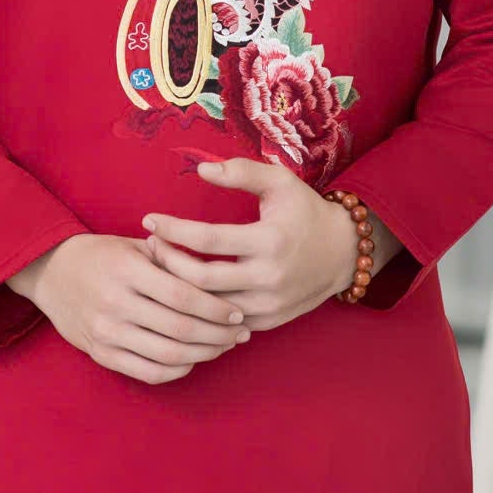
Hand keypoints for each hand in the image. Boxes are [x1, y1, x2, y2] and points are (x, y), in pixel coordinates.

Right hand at [12, 232, 250, 385]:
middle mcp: (116, 303)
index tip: (238, 312)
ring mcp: (107, 333)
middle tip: (241, 333)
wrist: (51, 272)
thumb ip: (174, 258)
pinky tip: (194, 360)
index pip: (183, 296)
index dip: (216, 308)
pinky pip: (148, 372)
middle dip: (219, 334)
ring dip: (204, 354)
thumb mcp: (136, 246)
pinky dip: (178, 370)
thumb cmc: (103, 255)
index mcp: (128, 271)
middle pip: (181, 328)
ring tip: (224, 346)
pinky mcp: (101, 354)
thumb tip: (221, 275)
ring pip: (168, 355)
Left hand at [140, 157, 367, 331]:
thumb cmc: (305, 211)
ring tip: (160, 266)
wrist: (344, 253)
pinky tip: (183, 290)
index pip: (206, 239)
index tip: (149, 220)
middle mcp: (269, 276)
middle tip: (150, 245)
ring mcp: (268, 304)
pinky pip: (222, 322)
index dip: (172, 230)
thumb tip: (200, 169)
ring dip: (178, 287)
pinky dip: (199, 308)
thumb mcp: (279, 182)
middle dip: (166, 261)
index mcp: (269, 239)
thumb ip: (241, 172)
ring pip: (207, 305)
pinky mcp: (268, 321)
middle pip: (199, 278)